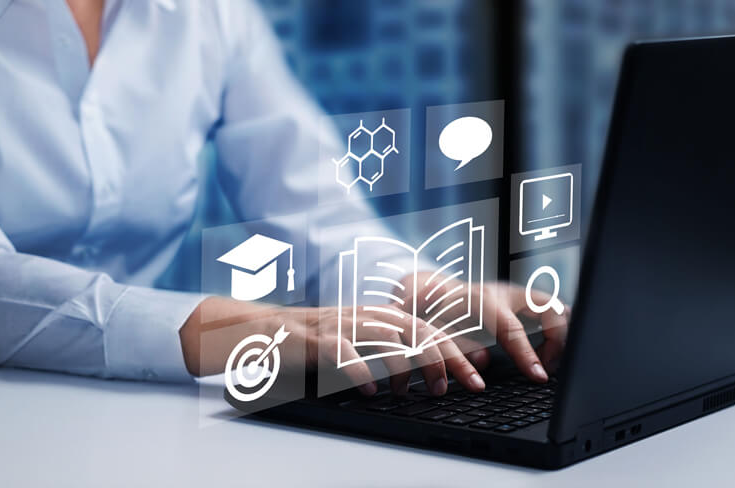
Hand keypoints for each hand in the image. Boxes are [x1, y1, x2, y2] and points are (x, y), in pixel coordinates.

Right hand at [179, 297, 486, 396]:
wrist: (257, 329)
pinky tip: (373, 389)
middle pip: (416, 330)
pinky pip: (340, 352)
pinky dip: (359, 370)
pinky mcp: (311, 340)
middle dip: (448, 357)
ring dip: (410, 365)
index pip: (425, 326)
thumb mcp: (352, 341)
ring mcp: (337, 325)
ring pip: (385, 336)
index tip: (477, 371)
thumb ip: (381, 348)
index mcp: (373, 316)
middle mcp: (360, 315)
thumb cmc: (308, 342)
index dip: (454, 347)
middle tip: (470, 384)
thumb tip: (419, 371)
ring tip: (423, 390)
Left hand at [395, 274, 569, 383]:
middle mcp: (504, 293)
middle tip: (547, 369)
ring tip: (548, 362)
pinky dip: (558, 331)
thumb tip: (481, 361)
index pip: (512, 329)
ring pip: (556, 307)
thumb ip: (455, 344)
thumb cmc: (435, 314)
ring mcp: (517, 293)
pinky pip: (553, 311)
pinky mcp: (524, 299)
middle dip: (558, 341)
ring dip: (561, 335)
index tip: (540, 376)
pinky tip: (546, 352)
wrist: (435, 290)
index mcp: (482, 301)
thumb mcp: (437, 329)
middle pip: (549, 310)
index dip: (527, 355)